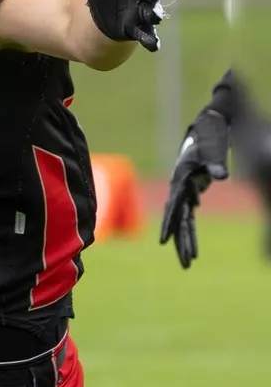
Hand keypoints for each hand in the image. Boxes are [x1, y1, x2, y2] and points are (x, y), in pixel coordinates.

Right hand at [160, 107, 230, 267]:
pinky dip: (191, 229)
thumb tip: (222, 177)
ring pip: (185, 220)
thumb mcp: (214, 145)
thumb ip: (216, 160)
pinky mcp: (194, 188)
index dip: (170, 224)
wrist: (209, 121)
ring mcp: (186, 188)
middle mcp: (181, 185)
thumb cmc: (211, 131)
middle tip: (185, 265)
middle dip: (181, 242)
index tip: (164, 243)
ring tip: (189, 262)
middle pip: (178, 219)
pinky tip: (191, 243)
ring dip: (187, 240)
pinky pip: (191, 214)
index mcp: (182, 176)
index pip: (175, 205)